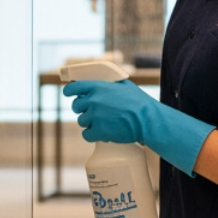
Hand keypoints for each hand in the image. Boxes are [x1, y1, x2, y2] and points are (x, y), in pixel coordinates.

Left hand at [64, 79, 213, 176]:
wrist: (147, 120)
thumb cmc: (139, 102)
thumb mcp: (125, 85)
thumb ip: (111, 82)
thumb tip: (104, 81)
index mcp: (98, 87)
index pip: (73, 87)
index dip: (69, 91)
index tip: (69, 94)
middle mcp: (94, 100)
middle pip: (76, 106)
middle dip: (83, 109)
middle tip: (94, 112)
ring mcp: (95, 116)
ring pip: (82, 121)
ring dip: (90, 123)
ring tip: (103, 123)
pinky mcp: (99, 131)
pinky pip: (86, 135)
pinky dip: (92, 136)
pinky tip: (101, 134)